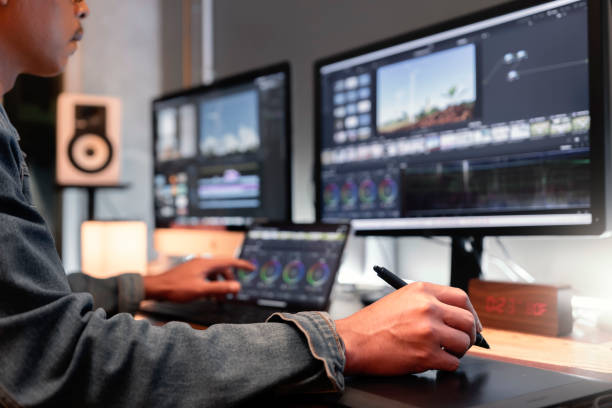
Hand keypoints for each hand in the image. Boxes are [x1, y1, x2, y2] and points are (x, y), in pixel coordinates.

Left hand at [142, 257, 253, 302]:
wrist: (156, 288)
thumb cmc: (176, 288)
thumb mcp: (201, 290)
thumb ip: (220, 288)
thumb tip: (238, 287)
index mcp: (206, 264)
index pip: (229, 261)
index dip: (242, 265)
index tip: (251, 268)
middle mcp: (202, 263)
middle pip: (222, 269)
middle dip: (229, 281)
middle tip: (232, 295)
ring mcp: (195, 267)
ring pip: (213, 275)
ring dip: (219, 285)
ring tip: (220, 299)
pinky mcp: (190, 273)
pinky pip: (206, 277)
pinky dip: (211, 286)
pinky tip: (208, 297)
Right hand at [335, 281, 481, 375]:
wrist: (352, 341)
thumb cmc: (372, 323)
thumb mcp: (401, 299)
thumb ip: (428, 302)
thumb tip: (454, 316)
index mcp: (422, 291)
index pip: (461, 297)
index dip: (471, 312)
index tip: (472, 323)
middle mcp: (427, 308)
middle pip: (467, 320)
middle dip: (468, 334)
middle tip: (461, 341)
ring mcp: (428, 331)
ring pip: (463, 343)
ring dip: (457, 351)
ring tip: (443, 352)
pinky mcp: (426, 355)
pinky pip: (452, 363)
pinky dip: (446, 365)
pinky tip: (432, 361)